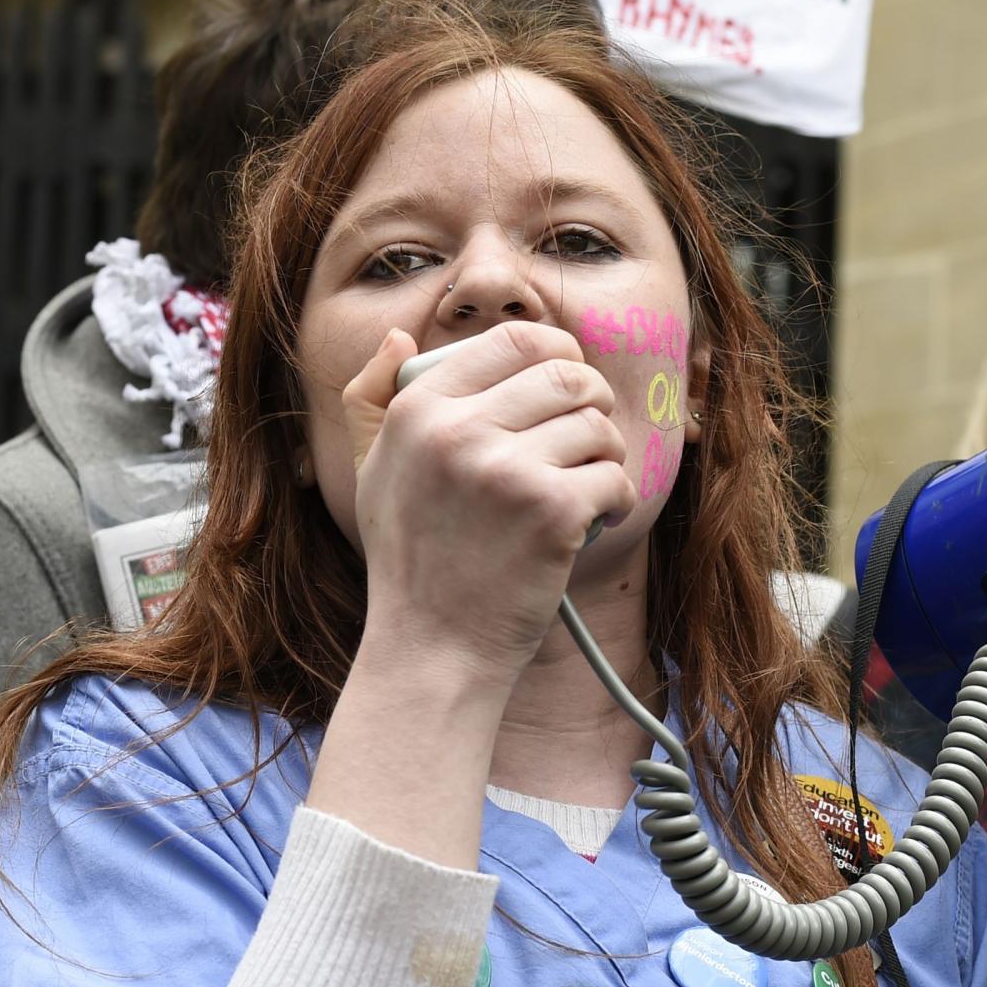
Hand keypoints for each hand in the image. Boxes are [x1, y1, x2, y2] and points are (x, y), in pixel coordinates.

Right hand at [345, 323, 634, 682]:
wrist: (433, 649)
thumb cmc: (408, 561)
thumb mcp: (369, 472)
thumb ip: (371, 398)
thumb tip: (398, 337)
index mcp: (418, 409)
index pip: (515, 339)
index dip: (558, 351)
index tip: (568, 381)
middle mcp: (459, 430)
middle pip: (568, 374)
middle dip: (593, 400)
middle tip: (588, 437)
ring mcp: (507, 470)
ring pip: (598, 425)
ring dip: (606, 456)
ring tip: (584, 487)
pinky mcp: (552, 511)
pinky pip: (615, 478)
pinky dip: (616, 501)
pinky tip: (593, 522)